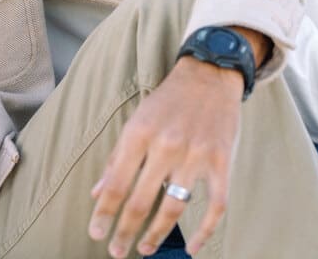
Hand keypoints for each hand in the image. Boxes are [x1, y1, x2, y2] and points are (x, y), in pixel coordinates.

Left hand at [88, 57, 242, 257]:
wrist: (210, 75)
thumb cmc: (168, 100)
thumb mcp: (136, 120)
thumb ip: (116, 158)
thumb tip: (97, 193)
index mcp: (139, 133)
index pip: (116, 183)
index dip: (104, 213)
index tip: (96, 234)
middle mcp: (165, 145)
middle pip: (141, 201)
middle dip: (126, 231)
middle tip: (117, 252)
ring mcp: (196, 155)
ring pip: (174, 208)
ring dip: (158, 234)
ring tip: (145, 248)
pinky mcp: (221, 162)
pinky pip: (215, 205)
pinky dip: (205, 231)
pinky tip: (193, 247)